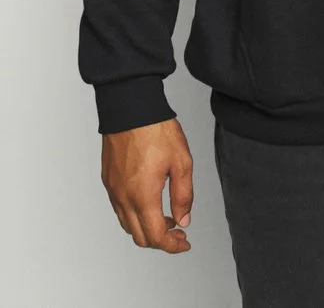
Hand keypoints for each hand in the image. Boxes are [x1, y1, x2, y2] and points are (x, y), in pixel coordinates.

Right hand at [101, 118, 192, 251]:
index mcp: (142, 196)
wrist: (130, 108)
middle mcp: (123, 198)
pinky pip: (119, 208)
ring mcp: (113, 190)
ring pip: (127, 224)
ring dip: (146, 228)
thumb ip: (183, 195)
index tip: (184, 242)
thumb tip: (183, 219)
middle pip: (139, 237)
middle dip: (161, 241)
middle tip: (178, 232)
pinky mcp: (108, 180)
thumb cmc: (156, 130)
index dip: (172, 245)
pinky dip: (134, 215)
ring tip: (166, 216)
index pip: (156, 236)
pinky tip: (149, 201)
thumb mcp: (181, 161)